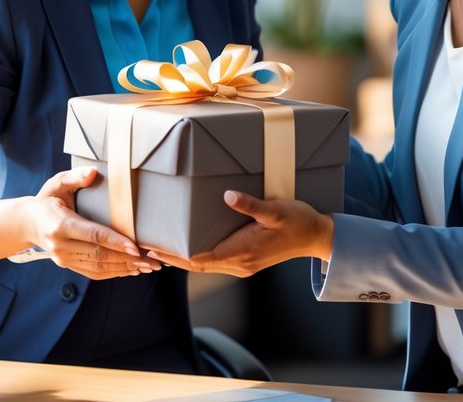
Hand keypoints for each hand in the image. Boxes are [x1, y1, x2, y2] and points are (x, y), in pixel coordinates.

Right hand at [25, 167, 159, 279]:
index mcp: (60, 224)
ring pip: (98, 267)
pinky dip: (114, 272)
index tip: (136, 248)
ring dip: (125, 268)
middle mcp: (61, 246)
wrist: (26, 222)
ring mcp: (64, 258)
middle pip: (99, 255)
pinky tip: (131, 269)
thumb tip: (93, 173)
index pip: (93, 235)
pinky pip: (93, 272)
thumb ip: (75, 177)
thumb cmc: (47, 199)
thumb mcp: (57, 184)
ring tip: (148, 266)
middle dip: (128, 259)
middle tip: (152, 260)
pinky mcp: (67, 265)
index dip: (116, 242)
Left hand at [146, 190, 333, 276]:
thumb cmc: (298, 220)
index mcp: (243, 251)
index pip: (199, 257)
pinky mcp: (247, 262)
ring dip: (182, 260)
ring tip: (159, 250)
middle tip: (145, 249)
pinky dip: (197, 259)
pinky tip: (188, 250)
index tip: (153, 247)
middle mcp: (240, 263)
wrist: (317, 237)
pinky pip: (215, 263)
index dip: (174, 254)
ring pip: (205, 266)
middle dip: (171, 258)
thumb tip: (228, 196)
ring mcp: (243, 265)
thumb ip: (251, 204)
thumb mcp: (276, 209)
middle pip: (197, 265)